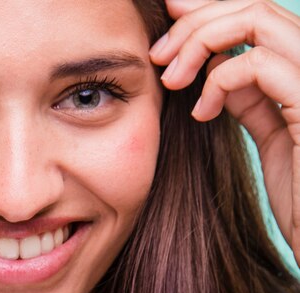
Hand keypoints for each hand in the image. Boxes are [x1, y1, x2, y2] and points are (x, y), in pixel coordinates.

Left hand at [149, 0, 299, 266]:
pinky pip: (258, 64)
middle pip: (255, 5)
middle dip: (197, 21)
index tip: (170, 18)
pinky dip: (218, 81)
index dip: (212, 8)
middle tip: (160, 53)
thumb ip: (254, 100)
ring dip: (200, 42)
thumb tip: (220, 72)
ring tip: (173, 79)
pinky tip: (202, 112)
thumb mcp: (274, 137)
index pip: (260, 14)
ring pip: (257, 19)